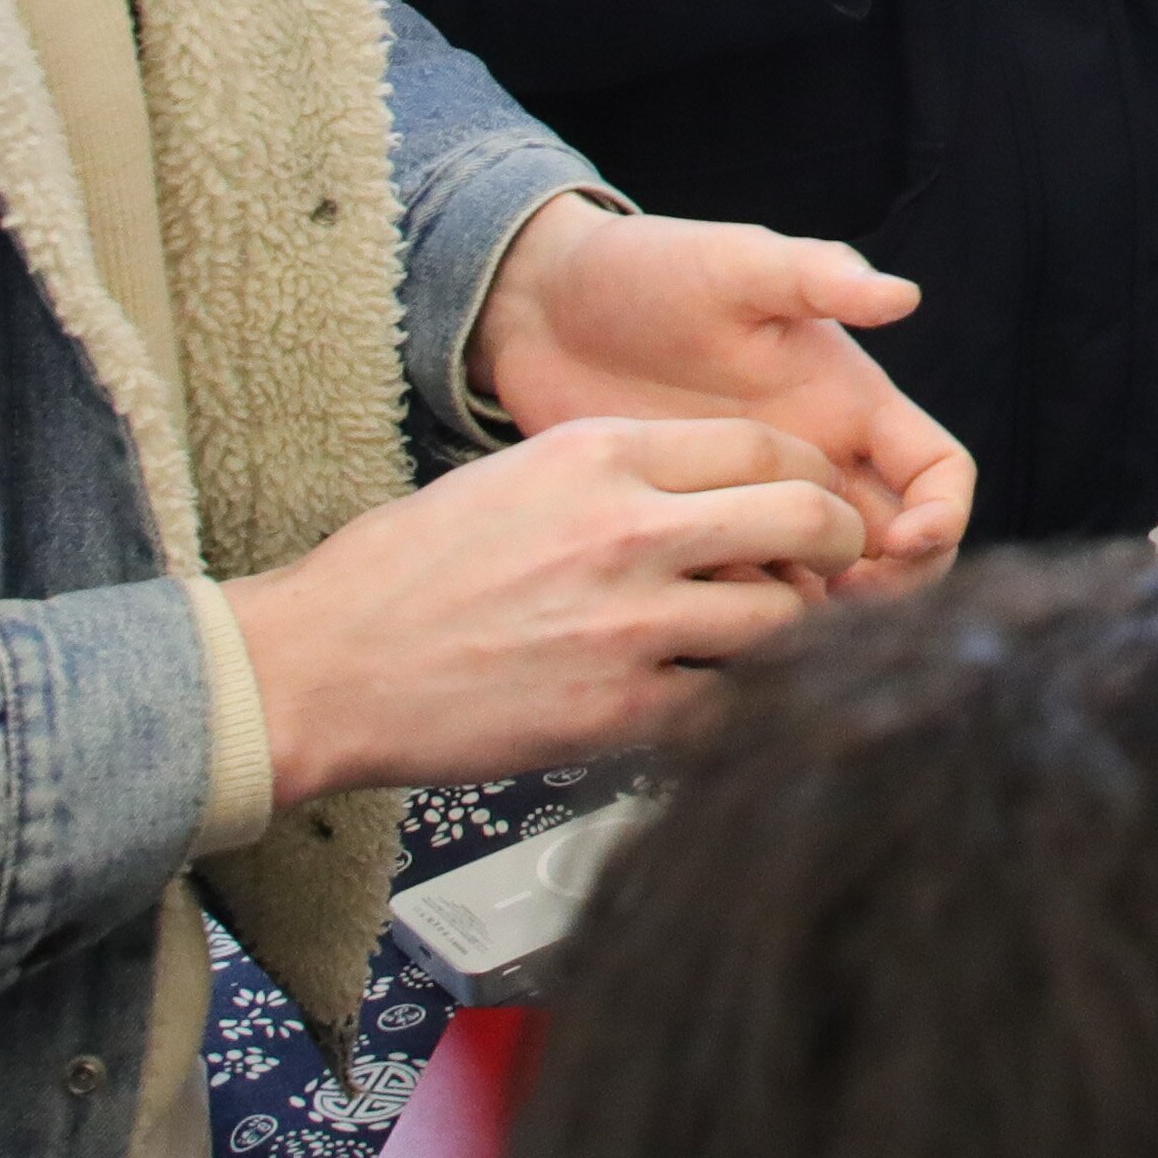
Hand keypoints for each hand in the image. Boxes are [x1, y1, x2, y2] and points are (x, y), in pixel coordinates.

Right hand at [225, 415, 876, 809]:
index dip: (809, 477)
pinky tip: (719, 700)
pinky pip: (730, 702)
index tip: (814, 504)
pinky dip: (741, 703)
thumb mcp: (513, 477)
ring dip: (795, 631)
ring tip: (772, 641)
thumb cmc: (402, 575)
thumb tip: (711, 498)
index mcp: (600, 455)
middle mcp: (628, 527)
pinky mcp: (616, 710)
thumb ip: (619, 478)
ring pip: (785, 616)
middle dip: (838, 545)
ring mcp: (629, 621)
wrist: (319, 667)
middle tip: (833, 570)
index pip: (764, 447)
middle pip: (804, 518)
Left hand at [471, 201, 977, 584]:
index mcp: (847, 401)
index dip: (943, 513)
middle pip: (898, 547)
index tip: (908, 544)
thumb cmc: (648, 270)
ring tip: (778, 620)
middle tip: (841, 599)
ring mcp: (753, 504)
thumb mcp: (735, 266)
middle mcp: (816, 461)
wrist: (543, 310)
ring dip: (822, 611)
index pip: (937, 471)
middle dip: (892, 585)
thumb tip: (904, 295)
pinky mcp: (694, 534)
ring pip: (825, 581)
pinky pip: (743, 594)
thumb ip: (817, 278)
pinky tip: (712, 616)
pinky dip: (748, 619)